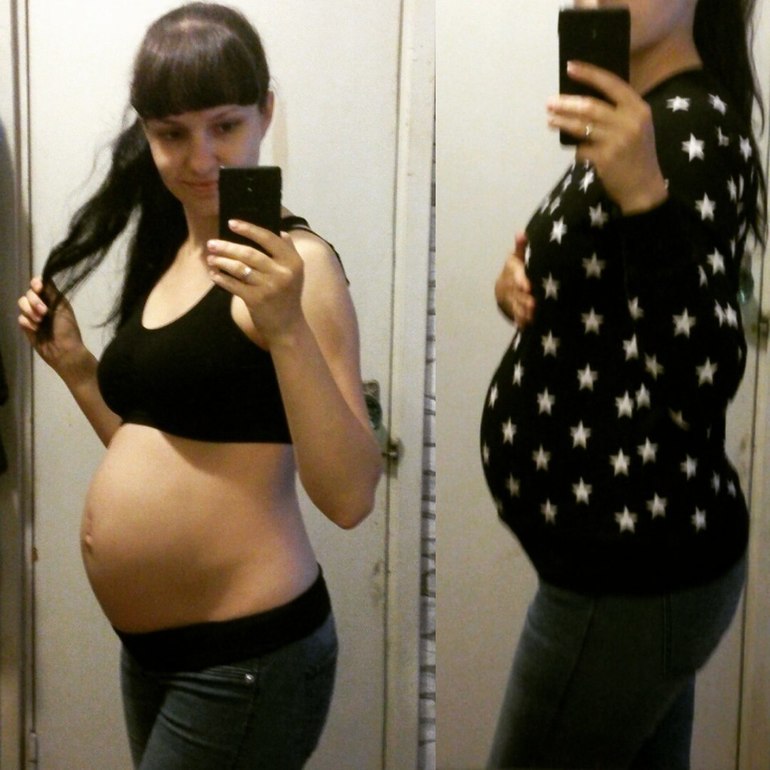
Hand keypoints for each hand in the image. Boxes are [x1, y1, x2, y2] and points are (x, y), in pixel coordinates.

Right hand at [17, 277, 88, 374]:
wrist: (63, 352)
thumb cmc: (68, 330)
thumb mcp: (63, 309)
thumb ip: (52, 293)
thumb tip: (44, 278)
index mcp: (54, 299)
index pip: (40, 284)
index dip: (36, 283)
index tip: (38, 288)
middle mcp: (42, 305)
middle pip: (28, 293)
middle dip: (34, 301)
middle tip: (44, 312)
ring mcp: (34, 315)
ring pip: (21, 304)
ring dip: (30, 311)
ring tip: (40, 322)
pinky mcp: (27, 326)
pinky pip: (20, 318)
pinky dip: (28, 323)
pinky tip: (35, 330)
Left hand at [207, 220, 304, 344]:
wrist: (288, 327)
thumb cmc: (287, 295)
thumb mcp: (294, 272)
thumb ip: (288, 250)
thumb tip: (277, 229)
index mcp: (293, 262)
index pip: (269, 238)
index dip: (249, 229)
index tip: (231, 223)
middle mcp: (282, 273)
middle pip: (249, 253)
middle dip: (227, 246)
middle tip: (212, 243)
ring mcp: (269, 287)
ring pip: (239, 268)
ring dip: (221, 261)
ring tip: (211, 258)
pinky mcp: (256, 300)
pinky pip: (233, 285)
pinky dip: (221, 278)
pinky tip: (213, 274)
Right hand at [495, 233, 534, 327]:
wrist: (502, 287)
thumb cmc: (516, 268)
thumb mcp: (518, 257)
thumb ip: (521, 247)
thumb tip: (520, 233)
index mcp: (512, 271)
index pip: (515, 276)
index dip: (520, 281)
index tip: (527, 287)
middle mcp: (509, 285)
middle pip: (515, 293)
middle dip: (523, 299)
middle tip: (533, 303)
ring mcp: (509, 297)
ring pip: (515, 304)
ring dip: (523, 310)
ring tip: (532, 315)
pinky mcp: (512, 308)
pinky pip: (515, 314)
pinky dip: (520, 320)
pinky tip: (526, 324)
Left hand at [547, 61, 667, 213]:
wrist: (644, 187)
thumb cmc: (638, 155)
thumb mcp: (638, 127)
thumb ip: (620, 112)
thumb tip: (585, 99)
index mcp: (639, 108)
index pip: (611, 83)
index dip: (589, 74)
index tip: (570, 67)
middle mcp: (629, 122)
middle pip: (591, 106)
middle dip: (567, 103)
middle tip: (550, 102)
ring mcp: (617, 141)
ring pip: (582, 127)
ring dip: (562, 122)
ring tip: (550, 120)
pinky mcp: (605, 158)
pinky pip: (582, 149)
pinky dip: (575, 148)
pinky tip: (571, 147)